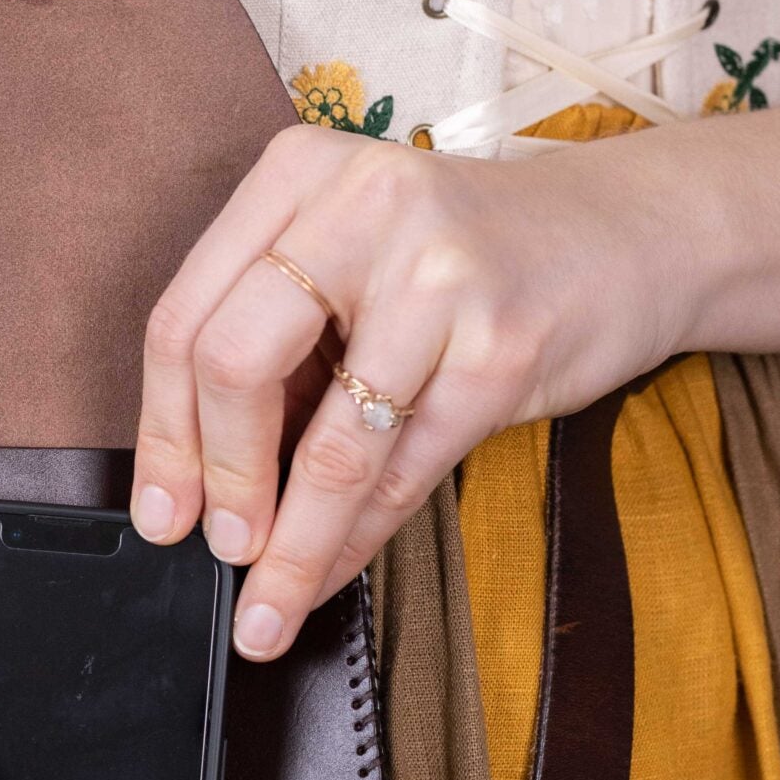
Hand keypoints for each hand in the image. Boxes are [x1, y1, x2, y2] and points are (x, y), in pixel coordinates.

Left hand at [130, 123, 680, 657]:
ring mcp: (438, 276)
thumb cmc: (460, 260)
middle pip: (234, 364)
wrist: (621, 236)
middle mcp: (361, 207)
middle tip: (218, 547)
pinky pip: (405, 471)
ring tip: (266, 606)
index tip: (158, 512)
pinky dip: (358, 538)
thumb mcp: (348, 262)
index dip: (163, 431)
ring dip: (291, 544)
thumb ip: (274, 343)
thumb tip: (193, 484)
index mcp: (296, 173)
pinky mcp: (503, 347)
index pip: (186, 317)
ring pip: (330, 443)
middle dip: (219, 479)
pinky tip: (331, 571)